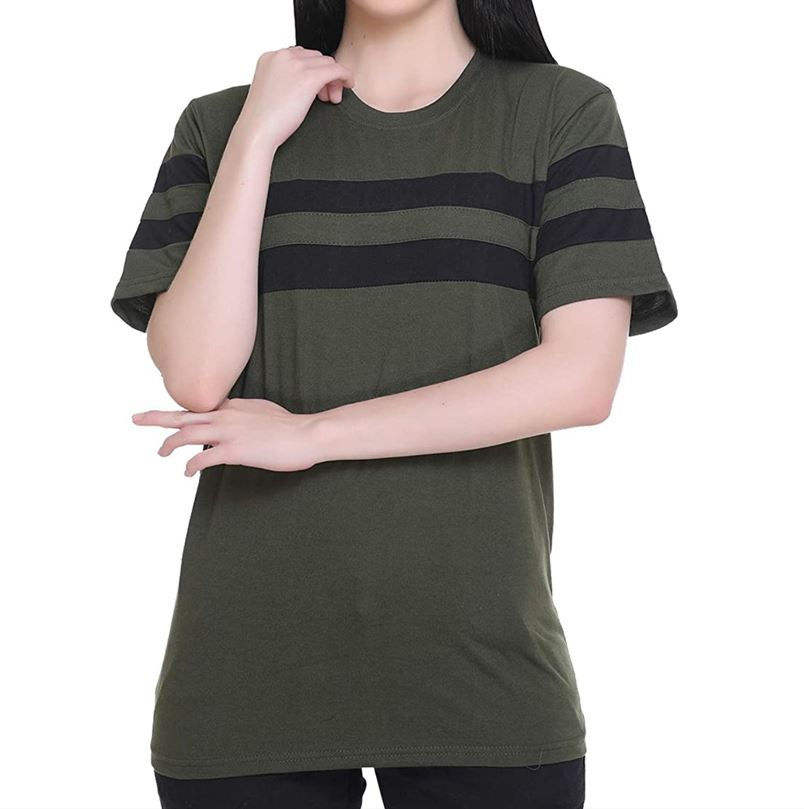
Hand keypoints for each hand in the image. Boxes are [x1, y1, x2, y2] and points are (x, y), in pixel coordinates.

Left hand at [132, 398, 323, 475]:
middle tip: (136, 418)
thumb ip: (246, 414)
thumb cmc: (292, 427)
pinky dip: (190, 465)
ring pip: (186, 434)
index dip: (185, 417)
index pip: (201, 410)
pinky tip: (187, 472)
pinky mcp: (234, 451)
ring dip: (169, 444)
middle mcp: (226, 416)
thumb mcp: (265, 412)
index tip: (173, 422)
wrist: (308, 434)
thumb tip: (239, 419)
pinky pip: (203, 458)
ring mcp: (228, 432)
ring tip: (161, 453)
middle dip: (157, 417)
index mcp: (233, 406)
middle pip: (183, 415)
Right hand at [235, 46, 353, 152]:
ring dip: (333, 79)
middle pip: (315, 57)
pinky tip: (349, 84)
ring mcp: (295, 65)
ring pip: (327, 62)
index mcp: (270, 57)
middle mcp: (282, 55)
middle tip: (326, 98)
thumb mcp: (272, 92)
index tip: (315, 91)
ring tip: (332, 99)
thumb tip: (304, 84)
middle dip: (324, 75)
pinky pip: (335, 70)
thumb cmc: (262, 120)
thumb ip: (285, 81)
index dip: (312, 71)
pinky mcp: (308, 78)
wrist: (256, 131)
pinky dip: (345, 75)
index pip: (300, 55)